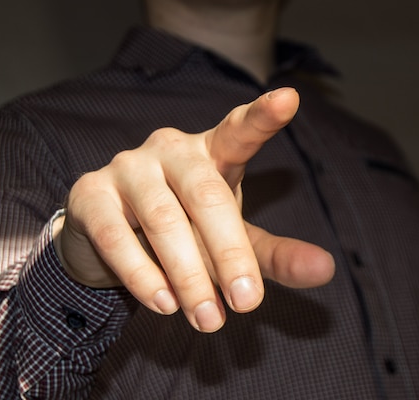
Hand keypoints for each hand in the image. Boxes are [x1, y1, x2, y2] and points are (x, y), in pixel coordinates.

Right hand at [52, 87, 334, 331]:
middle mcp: (171, 150)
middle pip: (207, 195)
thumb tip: (327, 269)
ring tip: (208, 319)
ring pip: (164, 220)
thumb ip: (275, 254)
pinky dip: (143, 275)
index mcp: (213, 152)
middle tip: (248, 304)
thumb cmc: (187, 227)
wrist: (111, 233)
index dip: (263, 116)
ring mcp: (128, 167)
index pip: (239, 130)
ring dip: (189, 276)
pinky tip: (165, 304)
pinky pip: (117, 237)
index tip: (290, 99)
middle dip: (229, 254)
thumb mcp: (234, 240)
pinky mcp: (91, 194)